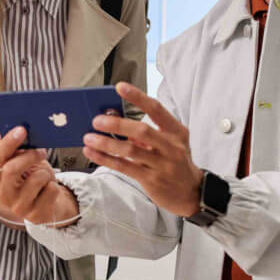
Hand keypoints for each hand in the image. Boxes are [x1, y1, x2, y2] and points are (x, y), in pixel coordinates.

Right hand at [0, 126, 77, 228]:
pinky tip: (49, 191)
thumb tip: (16, 129)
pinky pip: (51, 191)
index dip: (9, 142)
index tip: (21, 130)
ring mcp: (19, 207)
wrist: (47, 206)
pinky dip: (54, 186)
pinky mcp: (35, 216)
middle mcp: (4, 194)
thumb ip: (16, 151)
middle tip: (41, 151)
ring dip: (45, 172)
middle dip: (30, 156)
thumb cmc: (33, 181)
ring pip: (36, 179)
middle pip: (11, 169)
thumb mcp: (22, 164)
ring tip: (45, 177)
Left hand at [84, 82, 204, 217]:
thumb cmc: (175, 162)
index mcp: (176, 131)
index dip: (138, 97)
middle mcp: (171, 146)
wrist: (190, 192)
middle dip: (117, 124)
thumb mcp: (168, 142)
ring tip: (88, 137)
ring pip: (130, 151)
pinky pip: (124, 167)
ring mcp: (162, 164)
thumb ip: (145, 132)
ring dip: (106, 143)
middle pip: (142, 131)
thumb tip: (114, 118)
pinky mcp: (152, 180)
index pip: (156, 109)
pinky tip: (93, 153)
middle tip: (97, 120)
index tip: (120, 87)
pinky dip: (106, 158)